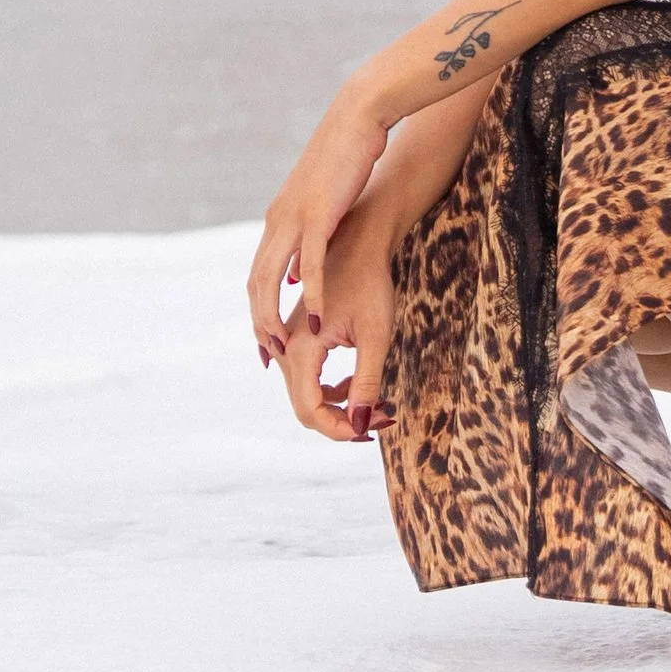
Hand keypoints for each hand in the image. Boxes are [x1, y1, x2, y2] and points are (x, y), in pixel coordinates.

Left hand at [246, 82, 387, 364]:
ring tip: (287, 348)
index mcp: (278, 219)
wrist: (358, 119)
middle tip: (271, 357)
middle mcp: (277, 220)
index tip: (267, 345)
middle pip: (257, 282)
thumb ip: (306, 243)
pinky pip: (308, 262)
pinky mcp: (318, 212)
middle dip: (259, 323)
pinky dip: (311, 294)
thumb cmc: (346, 162)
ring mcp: (294, 216)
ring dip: (274, 316)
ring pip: (271, 276)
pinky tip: (318, 319)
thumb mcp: (322, 208)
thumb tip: (298, 276)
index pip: (258, 275)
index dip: (258, 312)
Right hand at [271, 201, 397, 443]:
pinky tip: (358, 382)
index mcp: (301, 347)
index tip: (374, 428)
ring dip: (340, 407)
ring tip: (378, 401)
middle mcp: (287, 347)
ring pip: (306, 395)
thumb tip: (361, 426)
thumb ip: (366, 382)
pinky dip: (333, 390)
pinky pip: (308, 379)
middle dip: (343, 421)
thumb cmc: (371, 283)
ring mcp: (289, 343)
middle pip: (305, 407)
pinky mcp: (298, 339)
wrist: (359, 242)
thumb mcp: (376, 335)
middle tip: (383, 417)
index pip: (310, 410)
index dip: (341, 429)